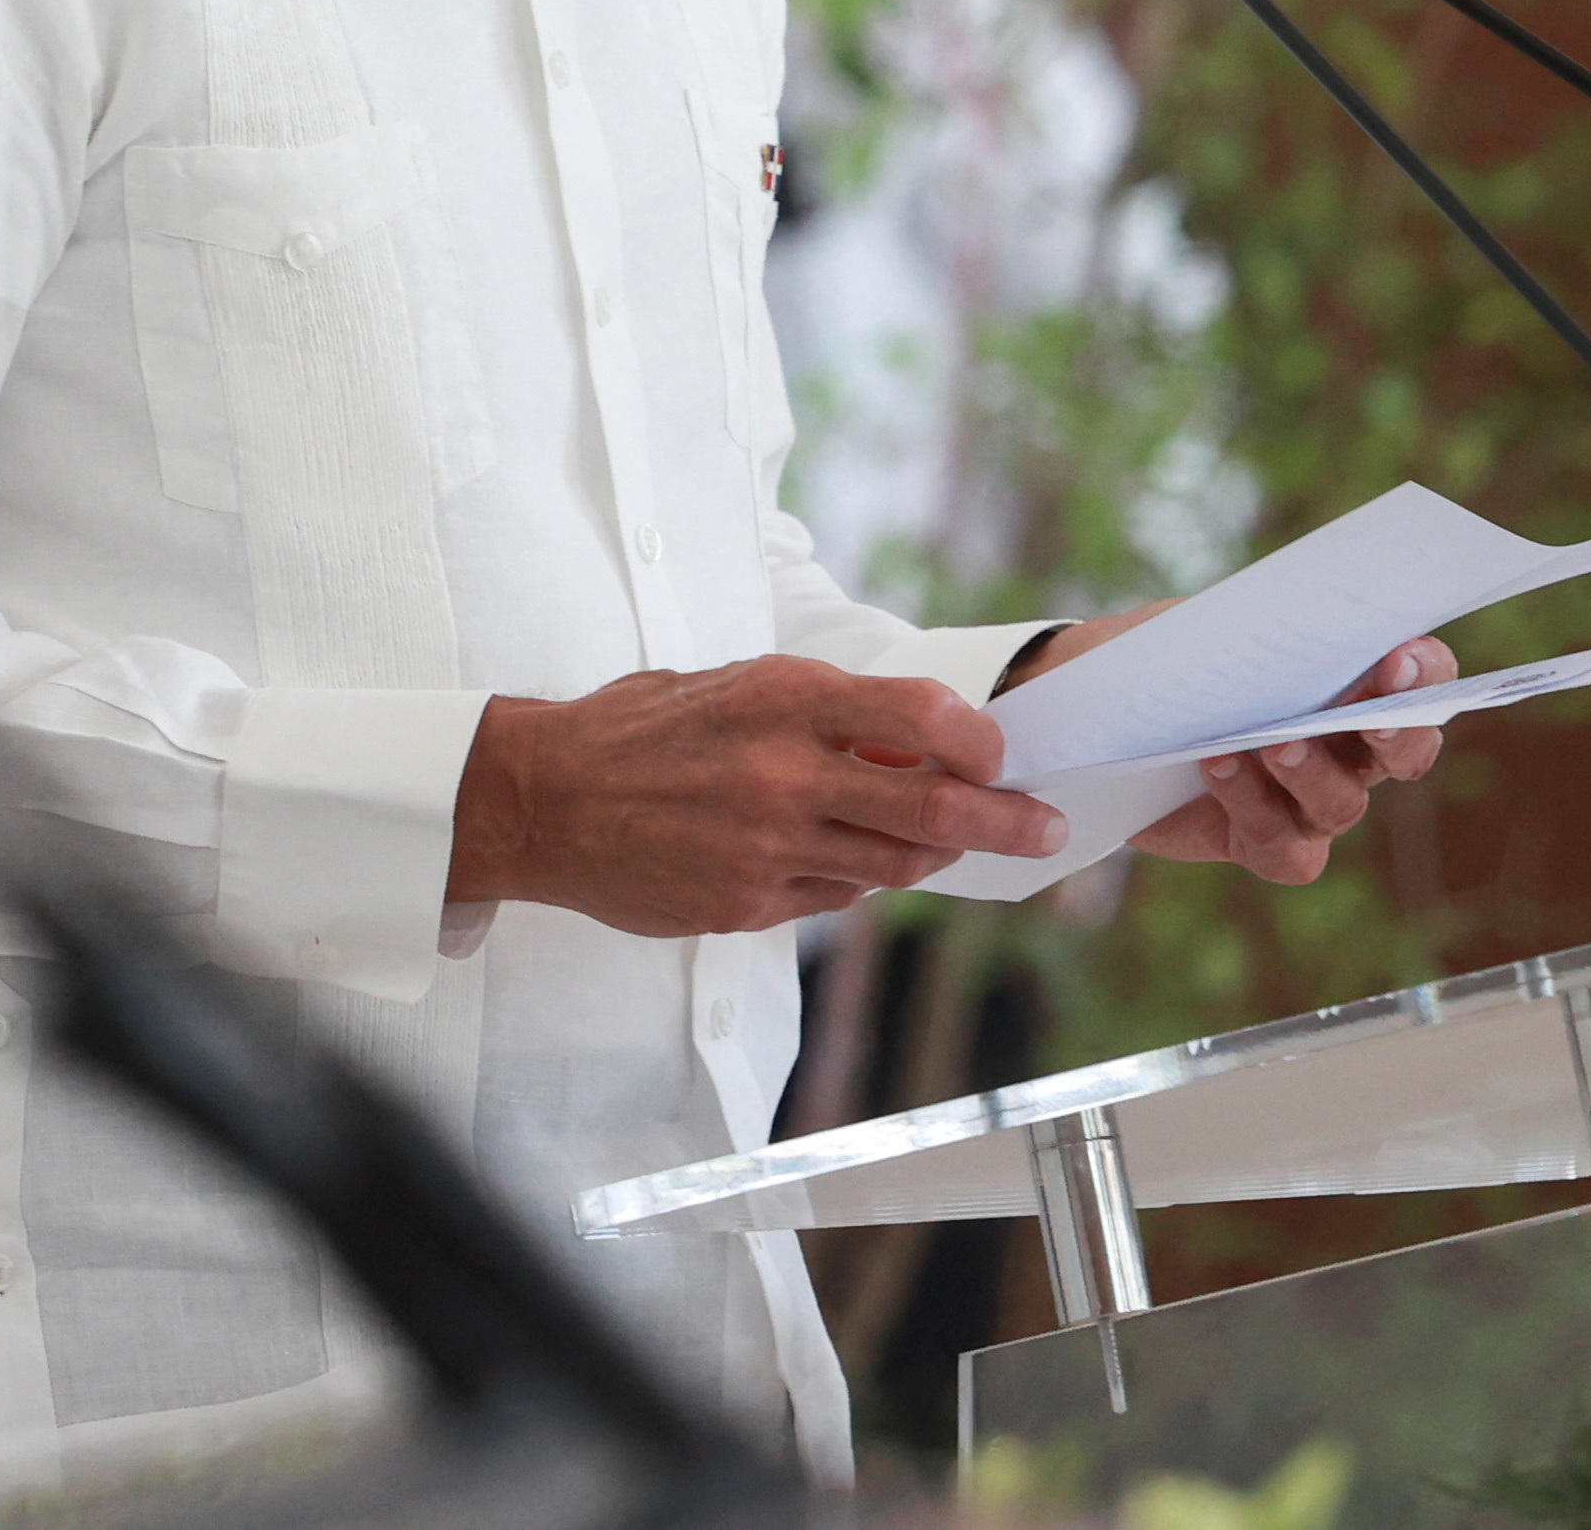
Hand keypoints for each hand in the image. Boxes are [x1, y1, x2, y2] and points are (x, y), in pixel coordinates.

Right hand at [449, 657, 1060, 937]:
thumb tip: (912, 737)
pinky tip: (836, 854)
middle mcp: (783, 775)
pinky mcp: (746, 905)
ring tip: (946, 842)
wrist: (545, 799)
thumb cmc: (642, 729)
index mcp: (783, 700)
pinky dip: (851, 876)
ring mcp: (766, 849)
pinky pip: (832, 896)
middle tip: (1045, 826)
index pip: (919, 718)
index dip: (978, 741)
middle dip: (1007, 822)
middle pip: (932, 812)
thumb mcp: (735, 685)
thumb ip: (822, 710)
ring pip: (892, 866)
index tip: (999, 752)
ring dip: (930, 855)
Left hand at [1015, 607, 1459, 884]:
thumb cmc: (1177, 652)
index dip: (1425, 672)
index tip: (1397, 656)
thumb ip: (1261, 625)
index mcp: (1357, 684)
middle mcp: (1351, 750)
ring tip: (1272, 744)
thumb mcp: (1215, 621)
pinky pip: (1282, 846)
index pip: (1422, 679)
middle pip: (1406, 751)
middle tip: (1373, 717)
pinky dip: (1252, 807)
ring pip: (1341, 803)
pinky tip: (1216, 768)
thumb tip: (1294, 615)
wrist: (1105, 707)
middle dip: (1398, 733)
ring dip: (1311, 771)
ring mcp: (1311, 805)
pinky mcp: (1264, 844)